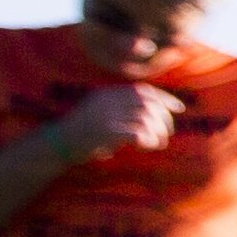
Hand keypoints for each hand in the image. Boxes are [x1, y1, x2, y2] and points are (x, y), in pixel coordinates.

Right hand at [57, 79, 182, 159]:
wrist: (57, 144)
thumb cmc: (81, 133)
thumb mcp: (100, 112)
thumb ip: (121, 108)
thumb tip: (152, 113)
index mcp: (107, 94)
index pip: (143, 91)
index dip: (164, 99)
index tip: (179, 109)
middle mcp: (108, 101)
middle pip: (149, 104)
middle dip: (164, 119)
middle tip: (166, 133)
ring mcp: (106, 115)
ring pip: (146, 119)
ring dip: (158, 132)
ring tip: (157, 143)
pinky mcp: (106, 132)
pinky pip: (138, 133)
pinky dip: (148, 139)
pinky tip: (146, 146)